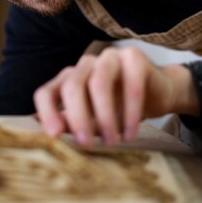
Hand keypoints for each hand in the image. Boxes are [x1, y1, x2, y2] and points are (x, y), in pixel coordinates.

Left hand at [33, 46, 198, 146]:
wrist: (157, 95)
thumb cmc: (119, 109)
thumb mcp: (92, 120)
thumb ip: (70, 124)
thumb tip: (44, 135)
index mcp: (69, 78)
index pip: (46, 92)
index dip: (47, 113)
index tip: (53, 136)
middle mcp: (85, 65)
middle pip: (72, 86)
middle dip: (78, 117)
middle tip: (86, 144)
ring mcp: (109, 58)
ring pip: (99, 82)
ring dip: (104, 116)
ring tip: (111, 141)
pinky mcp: (134, 58)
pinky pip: (131, 85)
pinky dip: (130, 112)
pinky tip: (130, 134)